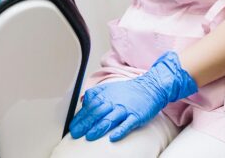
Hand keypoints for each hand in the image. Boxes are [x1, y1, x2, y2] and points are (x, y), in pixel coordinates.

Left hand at [69, 51, 197, 141]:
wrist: (151, 87)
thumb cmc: (129, 91)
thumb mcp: (110, 89)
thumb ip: (96, 95)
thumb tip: (83, 103)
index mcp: (107, 95)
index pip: (90, 106)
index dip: (81, 116)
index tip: (73, 125)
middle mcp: (115, 102)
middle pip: (98, 112)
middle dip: (85, 123)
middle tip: (76, 133)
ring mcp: (126, 109)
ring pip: (111, 118)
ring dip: (99, 127)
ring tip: (90, 136)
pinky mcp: (137, 116)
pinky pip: (128, 124)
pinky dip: (120, 130)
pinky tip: (113, 137)